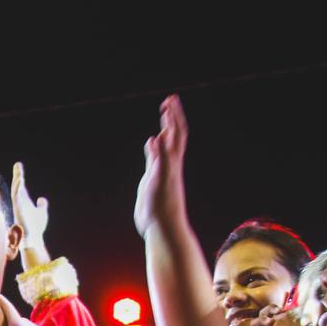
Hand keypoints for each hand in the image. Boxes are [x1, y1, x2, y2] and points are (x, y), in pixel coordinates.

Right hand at [11, 162, 50, 263]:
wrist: (33, 238)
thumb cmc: (36, 227)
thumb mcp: (42, 213)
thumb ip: (41, 206)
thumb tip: (41, 199)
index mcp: (24, 202)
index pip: (21, 187)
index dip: (20, 177)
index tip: (19, 167)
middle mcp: (19, 203)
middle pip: (17, 186)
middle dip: (18, 175)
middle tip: (18, 165)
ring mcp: (18, 206)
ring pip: (16, 190)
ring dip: (18, 180)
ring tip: (19, 169)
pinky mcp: (18, 209)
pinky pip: (17, 197)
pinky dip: (18, 188)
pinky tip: (20, 180)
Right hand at [133, 95, 188, 237]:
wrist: (162, 226)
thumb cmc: (162, 205)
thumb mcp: (160, 178)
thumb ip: (159, 157)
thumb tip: (155, 137)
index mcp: (173, 160)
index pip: (175, 132)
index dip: (173, 116)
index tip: (169, 100)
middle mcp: (170, 163)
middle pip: (173, 135)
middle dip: (172, 117)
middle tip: (169, 100)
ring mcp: (162, 171)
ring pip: (166, 146)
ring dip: (165, 130)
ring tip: (164, 117)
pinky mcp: (153, 180)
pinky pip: (155, 159)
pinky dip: (153, 147)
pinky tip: (151, 144)